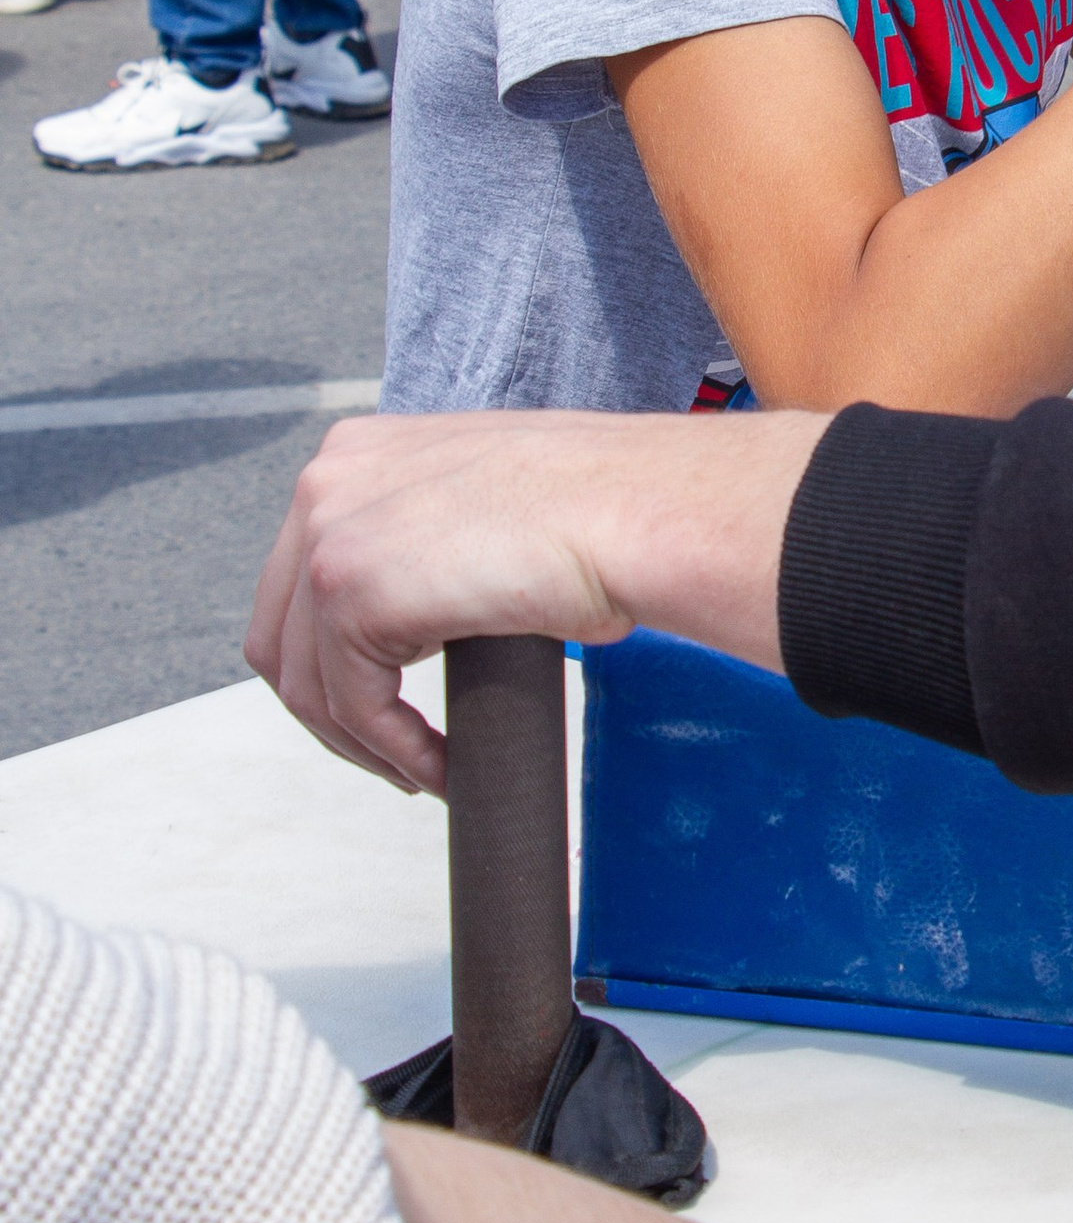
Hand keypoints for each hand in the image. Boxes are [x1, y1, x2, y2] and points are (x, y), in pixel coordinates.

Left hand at [248, 406, 822, 791]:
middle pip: (283, 633)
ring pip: (307, 682)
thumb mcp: (485, 502)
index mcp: (357, 451)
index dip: (338, 657)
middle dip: (335, 706)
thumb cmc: (603, 507)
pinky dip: (395, 751)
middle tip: (395, 751)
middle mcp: (326, 481)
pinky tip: (440, 769)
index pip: (302, 578)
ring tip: (423, 771)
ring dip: (364, 743)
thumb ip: (428, 535)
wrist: (638, 511)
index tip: (386, 704)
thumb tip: (419, 608)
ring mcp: (328, 532)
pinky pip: (352, 706)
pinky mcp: (349, 591)